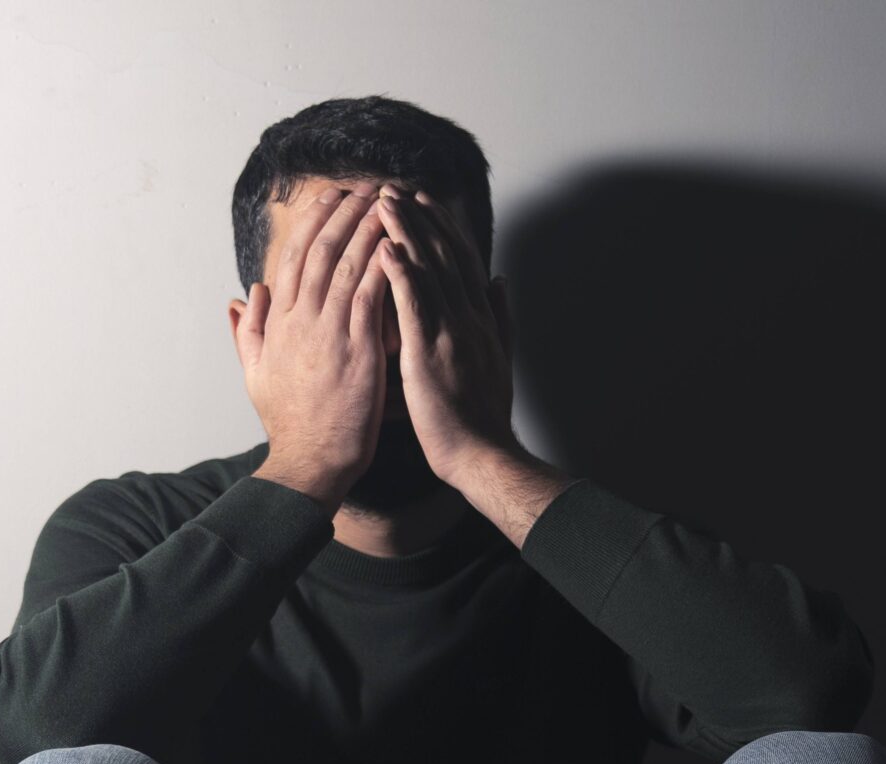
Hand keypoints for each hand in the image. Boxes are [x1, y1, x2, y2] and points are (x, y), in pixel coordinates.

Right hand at [229, 181, 398, 503]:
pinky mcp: (357, 348)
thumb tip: (242, 296)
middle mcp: (300, 320)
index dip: (312, 223)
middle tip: (364, 186)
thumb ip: (247, 332)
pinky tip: (397, 240)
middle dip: (343, 212)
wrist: (309, 461)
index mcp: (279, 323)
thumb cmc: (289, 423)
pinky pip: (370, 293)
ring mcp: (328, 332)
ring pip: (346, 263)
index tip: (330, 199)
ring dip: (367, 226)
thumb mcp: (254, 374)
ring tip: (386, 200)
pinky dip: (382, 262)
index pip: (293, 258)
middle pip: (320, 250)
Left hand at [371, 186, 522, 475]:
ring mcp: (451, 332)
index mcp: (478, 318)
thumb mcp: (497, 358)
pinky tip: (386, 247)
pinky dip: (401, 273)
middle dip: (419, 219)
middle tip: (396, 188)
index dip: (440, 228)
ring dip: (406, 232)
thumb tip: (500, 280)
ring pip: (428, 270)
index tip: (422, 202)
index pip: (458, 261)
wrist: (484, 454)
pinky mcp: (431, 352)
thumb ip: (501, 316)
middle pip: (443, 255)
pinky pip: (415, 305)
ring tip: (385, 201)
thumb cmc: (483, 416)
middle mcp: (466, 317)